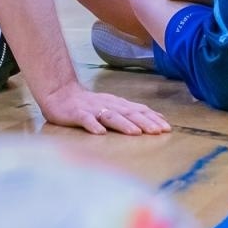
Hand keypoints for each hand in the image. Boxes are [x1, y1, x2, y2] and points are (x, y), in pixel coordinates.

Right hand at [37, 82, 169, 135]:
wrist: (60, 93)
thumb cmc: (88, 103)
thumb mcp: (113, 105)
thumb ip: (132, 112)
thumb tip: (157, 118)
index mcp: (117, 104)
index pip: (139, 110)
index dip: (153, 118)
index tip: (167, 128)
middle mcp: (108, 105)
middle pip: (128, 113)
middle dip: (144, 122)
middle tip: (157, 131)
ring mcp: (92, 109)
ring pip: (110, 116)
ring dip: (123, 124)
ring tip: (135, 132)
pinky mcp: (77, 114)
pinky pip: (86, 120)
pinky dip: (93, 125)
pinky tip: (99, 133)